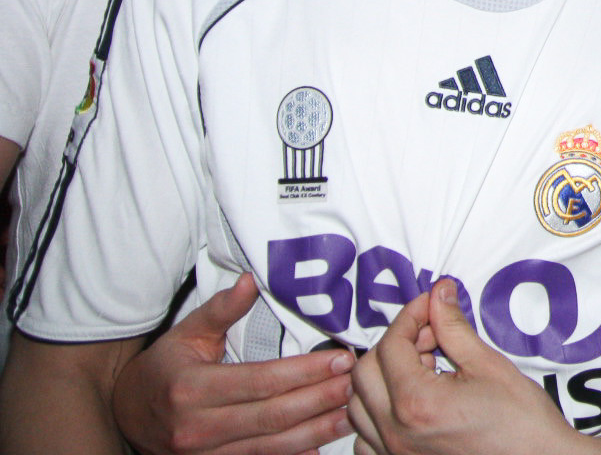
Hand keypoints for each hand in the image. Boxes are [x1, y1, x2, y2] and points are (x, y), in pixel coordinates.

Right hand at [112, 272, 354, 454]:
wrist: (126, 414)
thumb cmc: (164, 368)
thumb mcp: (186, 333)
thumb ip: (221, 310)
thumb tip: (250, 280)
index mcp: (192, 388)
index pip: (261, 380)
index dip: (305, 372)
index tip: (341, 359)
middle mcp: (197, 427)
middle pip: (272, 416)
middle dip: (320, 400)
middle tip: (357, 384)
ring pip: (270, 446)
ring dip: (315, 431)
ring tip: (351, 415)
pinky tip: (320, 445)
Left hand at [348, 280, 581, 454]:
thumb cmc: (521, 422)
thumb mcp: (489, 365)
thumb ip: (454, 328)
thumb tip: (440, 295)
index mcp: (417, 403)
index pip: (391, 346)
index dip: (410, 316)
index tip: (431, 305)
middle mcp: (396, 433)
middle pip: (364, 373)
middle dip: (394, 345)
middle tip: (429, 336)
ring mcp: (395, 454)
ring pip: (358, 407)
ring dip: (381, 380)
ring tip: (422, 370)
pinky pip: (365, 440)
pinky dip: (376, 416)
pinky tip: (409, 405)